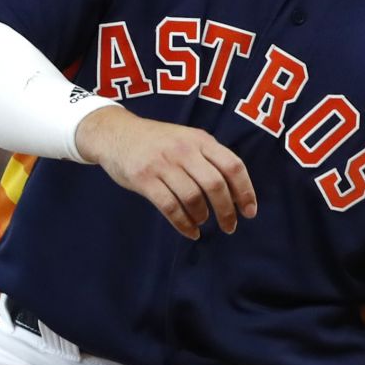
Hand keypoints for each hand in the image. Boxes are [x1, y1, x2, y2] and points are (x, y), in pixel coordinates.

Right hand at [73, 107, 255, 239]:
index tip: (249, 212)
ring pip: (192, 198)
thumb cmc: (156, 141)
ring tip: (202, 222)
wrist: (115, 133)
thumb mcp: (186, 138)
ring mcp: (162, 164)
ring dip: (202, 216)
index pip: (233, 166)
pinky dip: (183, 224)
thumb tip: (235, 190)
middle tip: (229, 226)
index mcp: (200, 140)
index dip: (245, 191)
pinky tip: (190, 231)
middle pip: (215, 185)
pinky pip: (169, 207)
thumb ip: (208, 157)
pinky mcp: (144, 179)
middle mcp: (184, 150)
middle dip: (226, 211)